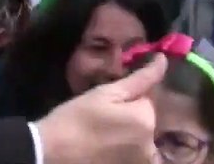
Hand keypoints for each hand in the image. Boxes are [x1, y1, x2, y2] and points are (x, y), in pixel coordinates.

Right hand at [36, 54, 167, 163]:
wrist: (50, 152)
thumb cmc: (75, 118)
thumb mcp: (105, 93)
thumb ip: (139, 78)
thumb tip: (163, 60)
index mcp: (146, 119)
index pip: (147, 101)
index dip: (127, 100)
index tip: (107, 105)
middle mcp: (150, 145)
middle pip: (145, 122)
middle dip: (130, 118)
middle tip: (102, 120)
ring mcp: (140, 163)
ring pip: (140, 140)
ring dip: (126, 136)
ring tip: (102, 136)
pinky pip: (133, 156)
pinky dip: (122, 151)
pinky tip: (104, 149)